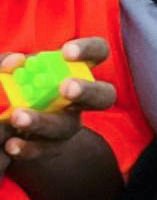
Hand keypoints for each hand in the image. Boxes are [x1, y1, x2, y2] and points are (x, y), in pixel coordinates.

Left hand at [1, 38, 115, 165]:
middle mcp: (81, 97)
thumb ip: (7, 62)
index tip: (66, 52)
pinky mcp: (52, 146)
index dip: (90, 50)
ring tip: (18, 117)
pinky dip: (29, 147)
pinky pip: (46, 149)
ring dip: (45, 122)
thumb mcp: (8, 70)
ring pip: (68, 126)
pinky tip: (12, 143)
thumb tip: (15, 62)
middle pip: (104, 95)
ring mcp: (68, 123)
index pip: (99, 52)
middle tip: (65, 87)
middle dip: (88, 91)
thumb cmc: (12, 85)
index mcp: (76, 68)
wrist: (3, 121)